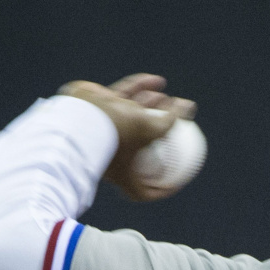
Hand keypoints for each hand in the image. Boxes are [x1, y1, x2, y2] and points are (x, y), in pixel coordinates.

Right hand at [58, 73, 197, 201]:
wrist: (80, 114)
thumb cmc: (118, 132)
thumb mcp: (152, 130)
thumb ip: (172, 120)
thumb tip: (189, 106)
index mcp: (121, 171)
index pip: (140, 188)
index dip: (160, 189)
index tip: (178, 181)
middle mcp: (111, 150)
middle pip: (141, 143)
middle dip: (159, 136)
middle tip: (176, 124)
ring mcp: (103, 126)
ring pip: (131, 114)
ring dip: (151, 104)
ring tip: (165, 97)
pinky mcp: (97, 103)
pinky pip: (122, 93)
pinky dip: (140, 87)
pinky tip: (157, 81)